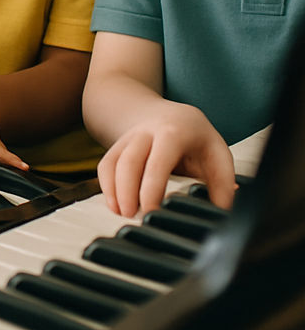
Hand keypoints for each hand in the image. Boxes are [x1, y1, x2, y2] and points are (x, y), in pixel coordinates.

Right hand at [97, 101, 234, 216]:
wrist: (172, 113)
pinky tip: (114, 204)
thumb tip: (222, 211)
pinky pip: (106, 164)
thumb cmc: (196, 137)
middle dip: (127, 190)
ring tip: (122, 213)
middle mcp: (146, 132)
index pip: (157, 162)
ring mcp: (129, 138)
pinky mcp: (118, 145)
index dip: (151, 188)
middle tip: (133, 216)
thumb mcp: (217, 152)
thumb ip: (222, 181)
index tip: (151, 211)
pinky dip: (106, 184)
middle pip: (128, 161)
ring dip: (113, 189)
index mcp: (173, 133)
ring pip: (113, 161)